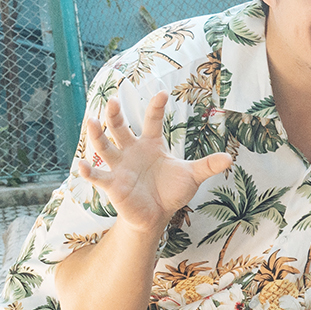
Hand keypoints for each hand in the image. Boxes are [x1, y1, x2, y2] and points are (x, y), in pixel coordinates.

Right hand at [76, 92, 231, 234]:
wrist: (156, 215)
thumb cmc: (171, 191)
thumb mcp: (191, 176)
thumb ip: (207, 165)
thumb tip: (229, 158)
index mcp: (151, 144)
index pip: (152, 121)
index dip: (156, 107)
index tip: (162, 94)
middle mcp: (131, 150)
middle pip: (120, 128)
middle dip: (115, 115)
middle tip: (113, 100)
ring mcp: (119, 166)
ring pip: (104, 147)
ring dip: (97, 135)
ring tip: (92, 121)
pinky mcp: (112, 184)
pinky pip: (97, 176)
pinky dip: (88, 171)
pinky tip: (81, 165)